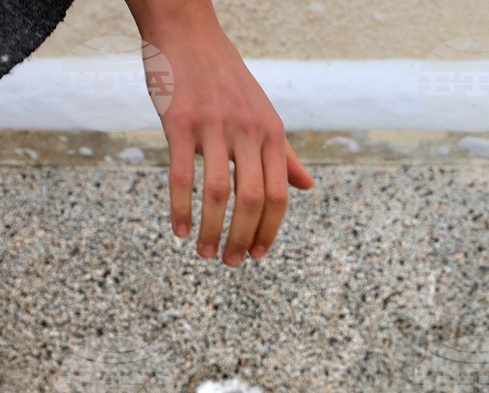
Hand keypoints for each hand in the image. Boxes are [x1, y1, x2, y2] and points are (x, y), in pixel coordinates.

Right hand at [126, 0, 313, 265]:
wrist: (187, 32)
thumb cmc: (226, 79)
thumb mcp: (264, 114)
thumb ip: (284, 154)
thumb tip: (309, 187)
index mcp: (272, 133)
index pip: (279, 195)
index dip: (270, 231)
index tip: (257, 255)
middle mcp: (248, 131)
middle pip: (253, 200)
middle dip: (242, 239)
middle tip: (229, 263)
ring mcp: (214, 126)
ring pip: (218, 194)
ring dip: (211, 231)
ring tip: (205, 253)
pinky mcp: (179, 122)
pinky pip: (182, 175)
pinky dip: (181, 209)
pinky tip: (180, 231)